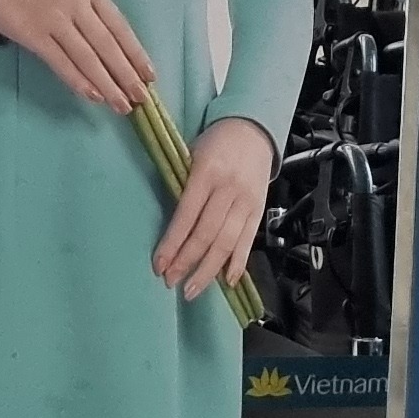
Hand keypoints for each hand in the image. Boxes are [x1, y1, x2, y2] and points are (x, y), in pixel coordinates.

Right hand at [0, 0, 156, 109]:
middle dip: (127, 75)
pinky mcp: (34, 35)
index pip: (120, 27)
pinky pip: (62, 63)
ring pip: (88, 59)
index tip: (149, 76)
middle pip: (107, 46)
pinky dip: (79, 81)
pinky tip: (93, 96)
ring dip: (107, 85)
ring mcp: (55, 19)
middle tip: (141, 99)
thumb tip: (115, 45)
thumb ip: (91, 6)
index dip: (136, 54)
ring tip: (121, 105)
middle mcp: (76, 2)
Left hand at [154, 115, 271, 301]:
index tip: (159, 265)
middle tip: (171, 282)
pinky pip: (247, 240)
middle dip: (187, 262)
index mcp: (207, 173)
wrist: (253, 128)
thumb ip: (183, 187)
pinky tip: (226, 280)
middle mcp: (229, 189)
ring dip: (208, 270)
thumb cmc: (216, 142)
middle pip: (206, 234)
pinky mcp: (259, 209)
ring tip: (192, 289)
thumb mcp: (192, 154)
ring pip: (226, 242)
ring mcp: (247, 201)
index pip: (186, 216)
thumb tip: (171, 228)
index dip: (172, 244)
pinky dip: (237, 263)